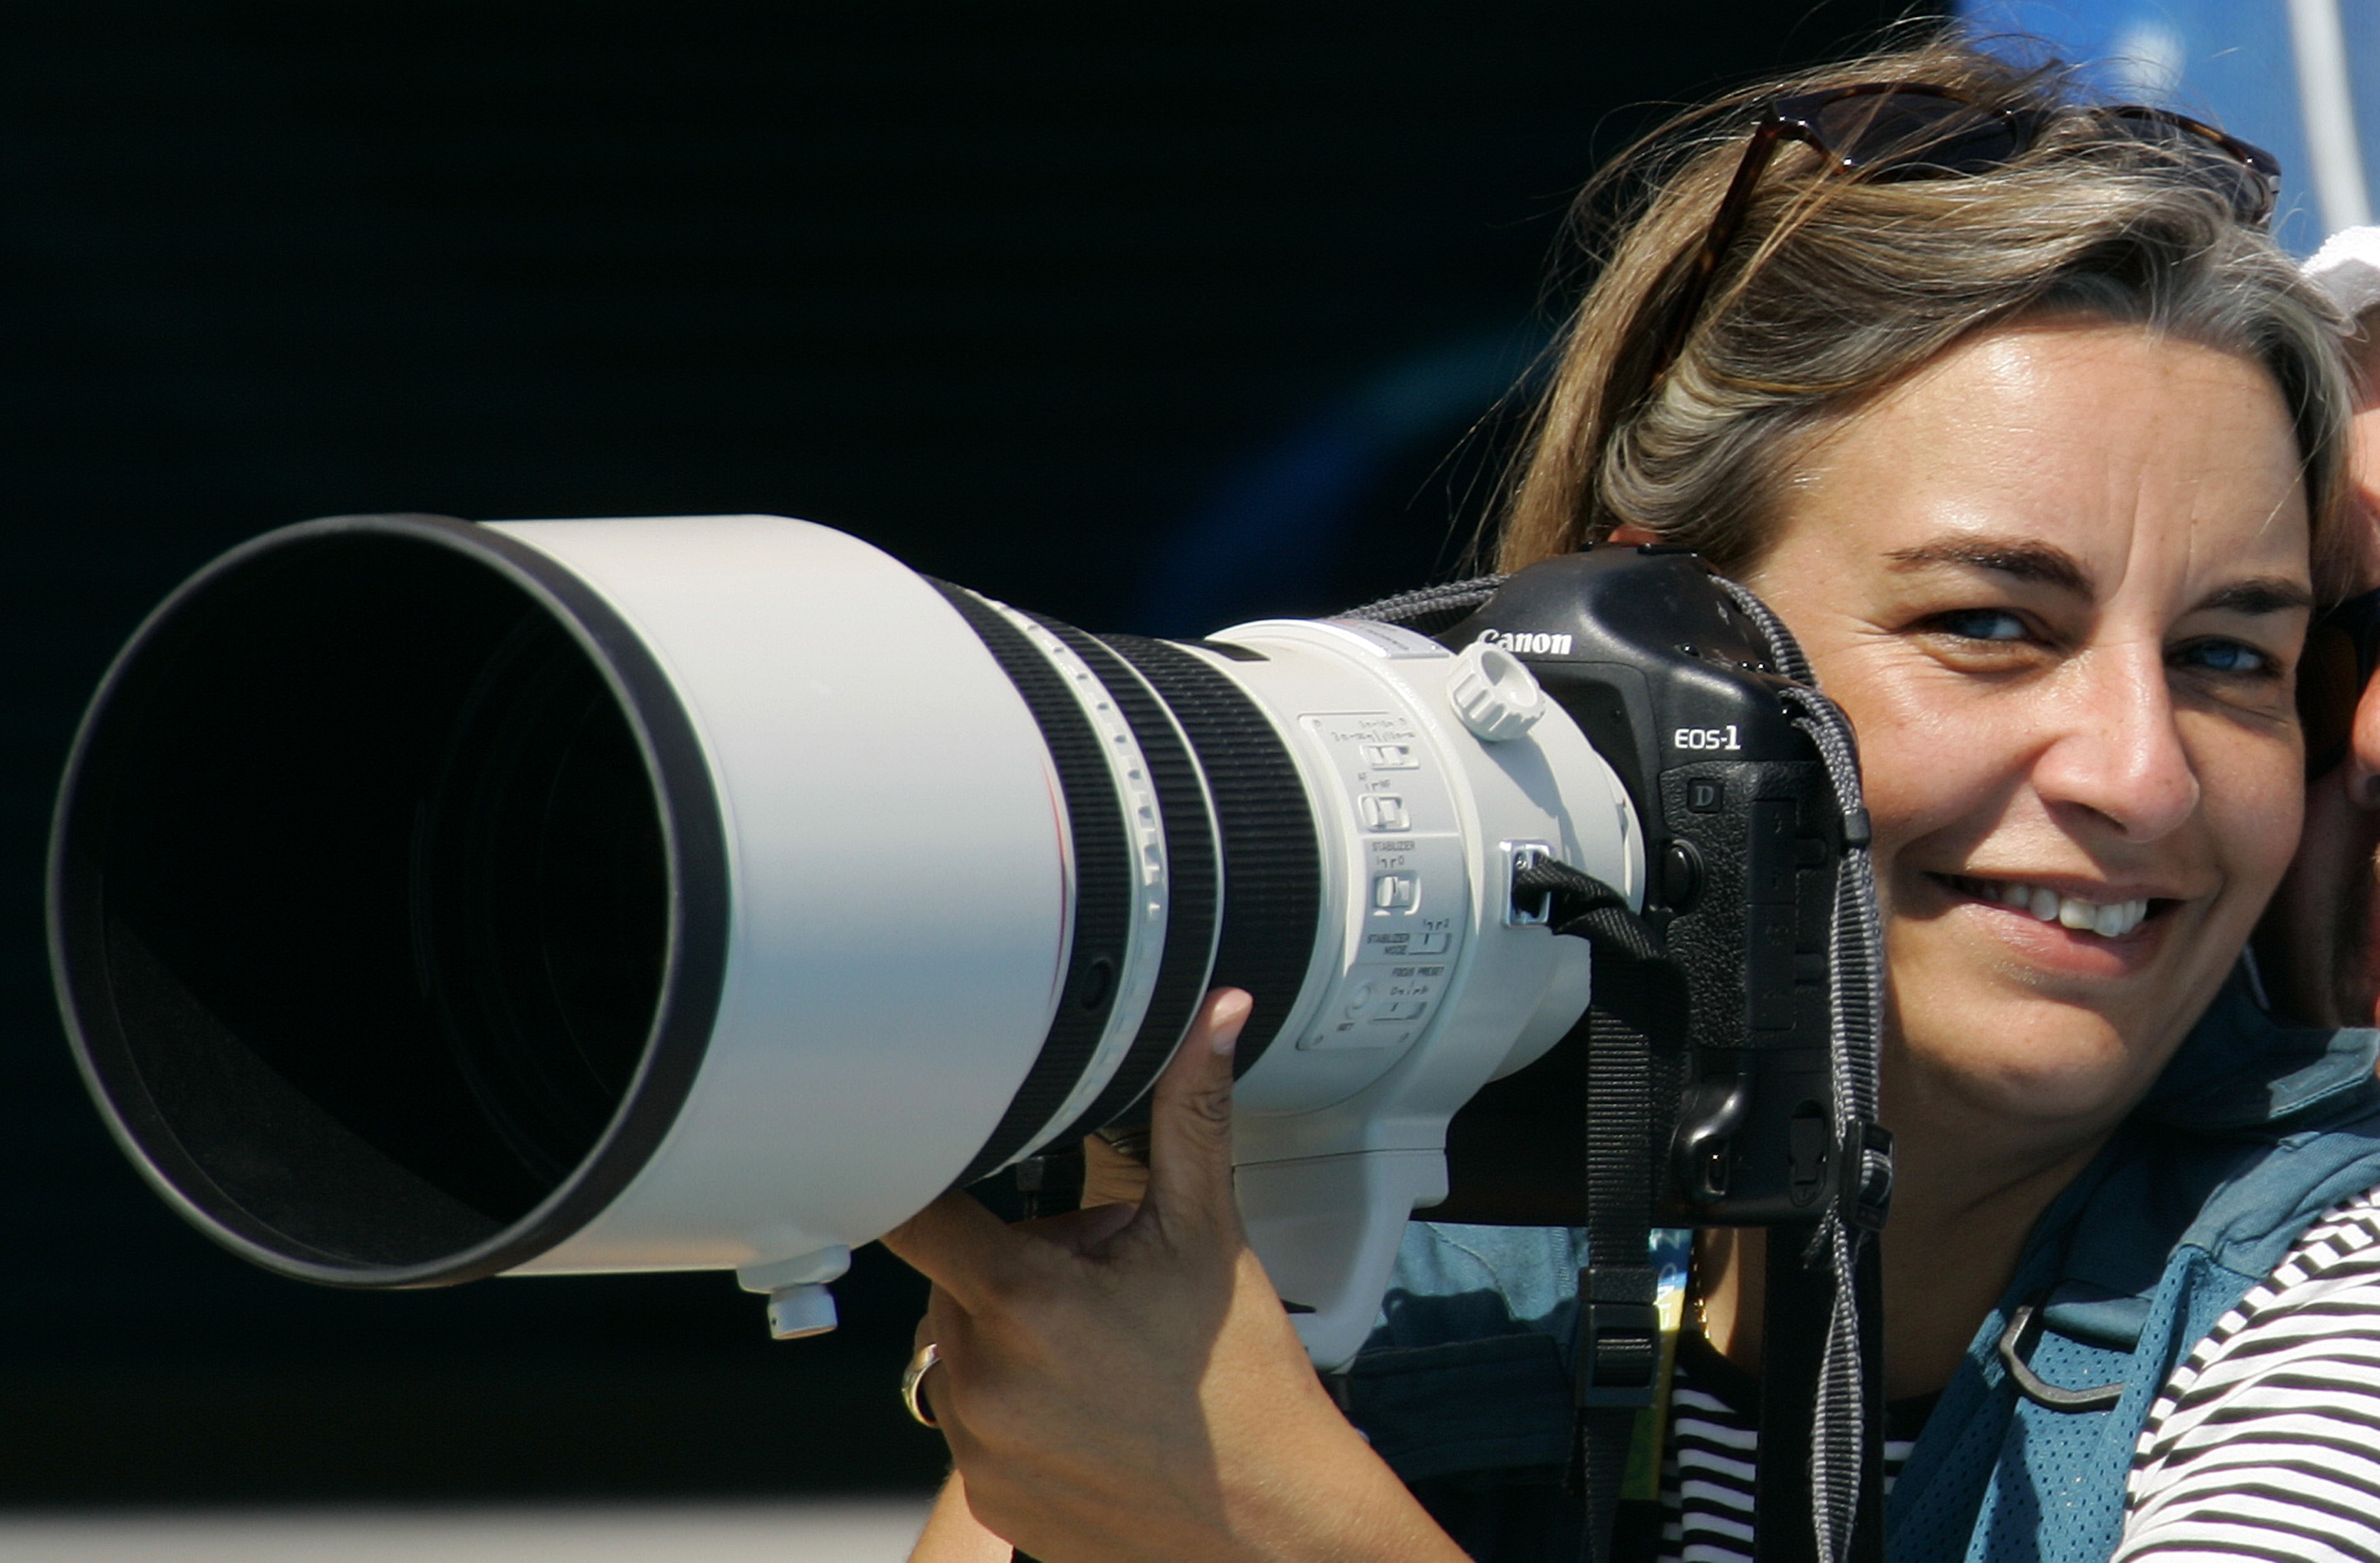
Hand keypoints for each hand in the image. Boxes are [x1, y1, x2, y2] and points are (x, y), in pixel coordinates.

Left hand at [881, 990, 1461, 1562]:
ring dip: (1009, 1334)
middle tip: (1098, 1278)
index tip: (918, 1156)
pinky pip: (971, 1421)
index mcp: (1027, 1304)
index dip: (912, 1175)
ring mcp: (980, 1448)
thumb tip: (1215, 1019)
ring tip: (1099, 1348)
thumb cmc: (1247, 1394)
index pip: (914, 1216)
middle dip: (1013, 1263)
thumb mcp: (1212, 1237)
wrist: (1274, 1529)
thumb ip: (1193, 1118)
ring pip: (959, 1348)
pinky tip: (1088, 1406)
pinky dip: (1014, 1401)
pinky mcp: (987, 1497)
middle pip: (952, 1278)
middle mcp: (985, 1381)